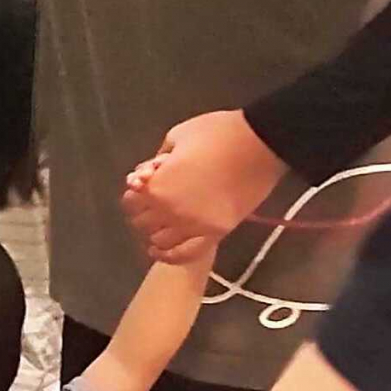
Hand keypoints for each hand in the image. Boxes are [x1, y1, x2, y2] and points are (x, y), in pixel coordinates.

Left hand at [124, 109, 280, 260]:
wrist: (260, 145)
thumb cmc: (217, 133)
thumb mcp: (177, 136)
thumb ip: (157, 159)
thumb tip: (149, 173)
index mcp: (157, 186)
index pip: (131, 202)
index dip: (135, 194)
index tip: (142, 187)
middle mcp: (170, 212)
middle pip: (142, 223)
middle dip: (143, 212)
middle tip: (153, 203)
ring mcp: (193, 226)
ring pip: (161, 241)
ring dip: (156, 233)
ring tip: (161, 224)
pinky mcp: (216, 234)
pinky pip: (187, 254)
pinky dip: (171, 256)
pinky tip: (162, 250)